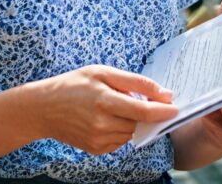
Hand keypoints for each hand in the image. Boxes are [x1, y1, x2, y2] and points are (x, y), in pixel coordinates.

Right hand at [33, 65, 177, 155]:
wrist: (44, 108)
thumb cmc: (74, 84)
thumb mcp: (103, 72)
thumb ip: (136, 82)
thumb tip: (165, 93)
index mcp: (105, 100)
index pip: (143, 111)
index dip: (163, 111)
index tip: (177, 107)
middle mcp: (102, 124)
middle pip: (139, 122)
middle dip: (143, 112)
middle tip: (130, 97)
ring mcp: (99, 139)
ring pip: (131, 132)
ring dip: (131, 120)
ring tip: (113, 106)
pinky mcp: (96, 149)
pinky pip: (120, 141)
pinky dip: (120, 129)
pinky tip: (106, 118)